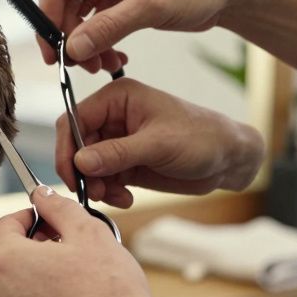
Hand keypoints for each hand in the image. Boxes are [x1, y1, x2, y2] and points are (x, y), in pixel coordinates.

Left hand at [0, 188, 188, 296]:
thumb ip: (59, 208)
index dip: (32, 217)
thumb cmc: (111, 294)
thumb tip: (43, 196)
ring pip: (14, 288)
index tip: (51, 221)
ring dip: (36, 279)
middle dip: (34, 249)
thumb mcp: (89, 234)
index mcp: (2, 260)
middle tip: (68, 251)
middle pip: (7, 257)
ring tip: (74, 282)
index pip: (7, 224)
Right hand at [38, 0, 246, 71]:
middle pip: (63, 5)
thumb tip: (72, 49)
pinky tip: (114, 60)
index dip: (48, 22)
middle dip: (70, 39)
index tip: (54, 54)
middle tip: (81, 67)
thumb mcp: (150, 6)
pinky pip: (96, 25)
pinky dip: (100, 44)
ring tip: (102, 67)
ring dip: (86, 46)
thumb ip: (108, 28)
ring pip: (77, 19)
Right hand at [57, 78, 265, 207]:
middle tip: (95, 192)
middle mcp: (112, 118)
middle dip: (82, 171)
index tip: (73, 174)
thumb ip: (117, 153)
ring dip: (96, 185)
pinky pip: (102, 180)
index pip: (74, 120)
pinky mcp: (124, 164)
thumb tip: (80, 161)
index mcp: (117, 98)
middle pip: (76, 146)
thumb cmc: (202, 137)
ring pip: (86, 167)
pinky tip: (125, 198)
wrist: (229, 160)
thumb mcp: (159, 144)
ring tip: (115, 197)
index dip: (67, 147)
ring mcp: (116, 142)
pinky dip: (108, 192)